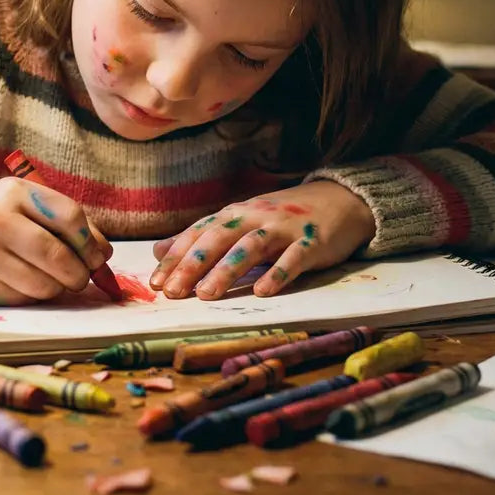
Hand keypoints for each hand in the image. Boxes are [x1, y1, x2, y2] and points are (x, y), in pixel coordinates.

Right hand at [0, 178, 111, 304]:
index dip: (91, 242)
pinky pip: (26, 298)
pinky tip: (27, 281)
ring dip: (59, 287)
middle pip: (57, 255)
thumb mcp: (26, 202)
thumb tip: (103, 254)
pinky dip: (37, 295)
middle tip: (84, 277)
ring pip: (44, 284)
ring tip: (55, 278)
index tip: (99, 256)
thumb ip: (66, 221)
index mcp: (15, 192)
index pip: (69, 217)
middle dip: (80, 272)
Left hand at [148, 181, 375, 299]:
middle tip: (173, 292)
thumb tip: (159, 251)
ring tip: (207, 295)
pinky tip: (262, 292)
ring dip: (228, 270)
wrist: (338, 199)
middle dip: (194, 265)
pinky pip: (293, 259)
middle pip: (219, 239)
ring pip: (251, 247)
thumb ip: (202, 237)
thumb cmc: (282, 217)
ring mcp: (284, 228)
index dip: (176, 257)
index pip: (199, 234)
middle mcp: (255, 217)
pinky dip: (277, 274)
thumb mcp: (240, 222)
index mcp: (235, 214)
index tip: (156, 283)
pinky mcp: (311, 242)